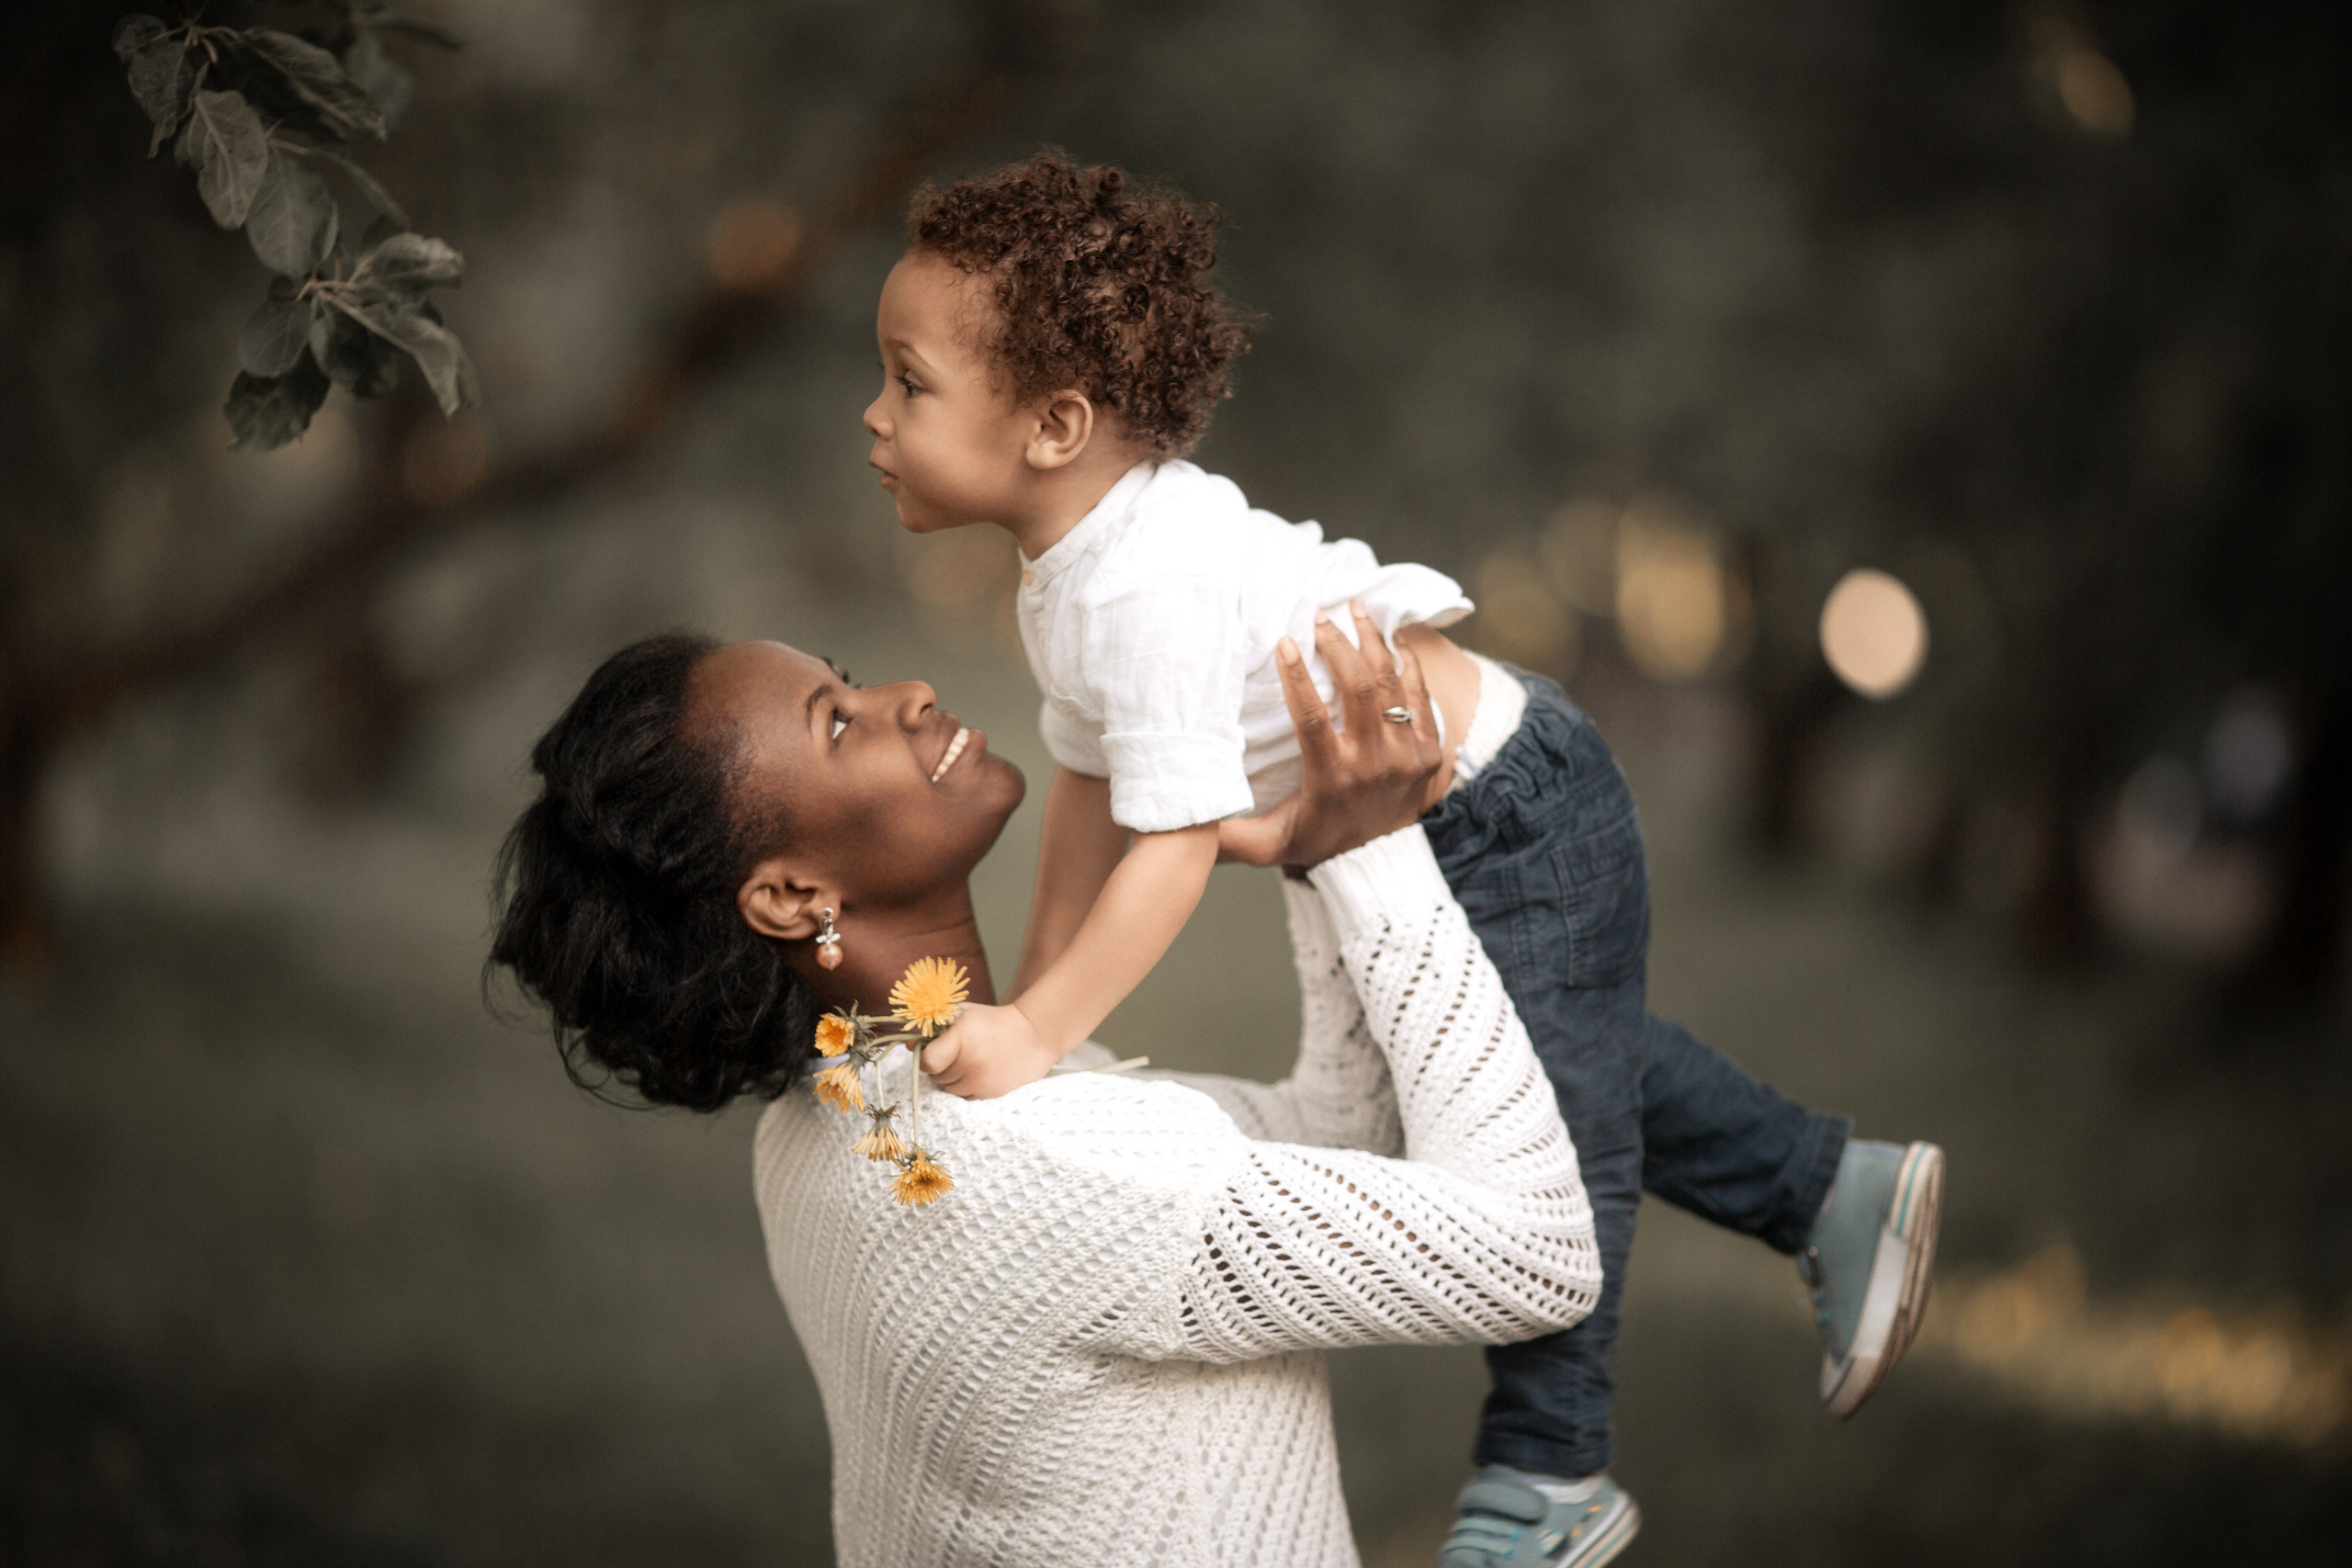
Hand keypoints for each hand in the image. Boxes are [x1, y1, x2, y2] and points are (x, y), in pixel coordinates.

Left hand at [919, 1000, 1063, 1098]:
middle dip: (941, 1067)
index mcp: (961, 1038)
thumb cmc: (992, 1021)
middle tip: (956, 1054)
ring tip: (969, 1062)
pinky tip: (980, 1071)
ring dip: (954, 1079)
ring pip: (950, 1090)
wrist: (1034, 1034)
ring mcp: (982, 1080)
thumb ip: (934, 1027)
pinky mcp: (991, 1094)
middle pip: (937, 1077)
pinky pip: (966, 1097)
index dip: (927, 1057)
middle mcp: (971, 1062)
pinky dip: (968, 1088)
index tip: (934, 1051)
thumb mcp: (963, 1014)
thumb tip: (907, 1044)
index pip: (928, 1061)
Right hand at [1218, 601, 1444, 871]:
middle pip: (1359, 689)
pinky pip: (1421, 699)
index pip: (1312, 718)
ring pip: (1392, 686)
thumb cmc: (1315, 843)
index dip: (1296, 677)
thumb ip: (1230, 837)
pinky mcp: (1429, 754)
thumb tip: (1186, 827)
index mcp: (1332, 778)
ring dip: (1374, 643)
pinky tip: (1395, 639)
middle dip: (1339, 645)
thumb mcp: (1270, 844)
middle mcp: (1373, 765)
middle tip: (1321, 617)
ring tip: (1357, 611)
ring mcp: (1406, 758)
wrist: (1377, 866)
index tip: (1284, 641)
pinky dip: (1409, 665)